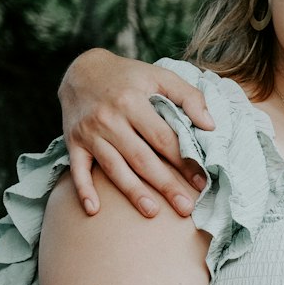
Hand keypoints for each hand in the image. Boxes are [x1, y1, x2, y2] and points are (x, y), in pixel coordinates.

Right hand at [60, 49, 213, 217]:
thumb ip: (188, 97)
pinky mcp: (73, 143)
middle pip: (142, 158)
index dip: (184, 161)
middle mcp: (109, 118)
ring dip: (133, 192)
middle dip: (165, 184)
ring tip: (152, 213)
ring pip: (114, 168)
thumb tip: (210, 126)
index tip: (201, 181)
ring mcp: (89, 133)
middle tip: (185, 207)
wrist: (81, 71)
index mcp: (132, 101)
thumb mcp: (160, 76)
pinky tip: (93, 210)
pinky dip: (84, 190)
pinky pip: (78, 170)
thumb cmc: (128, 77)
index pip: (163, 138)